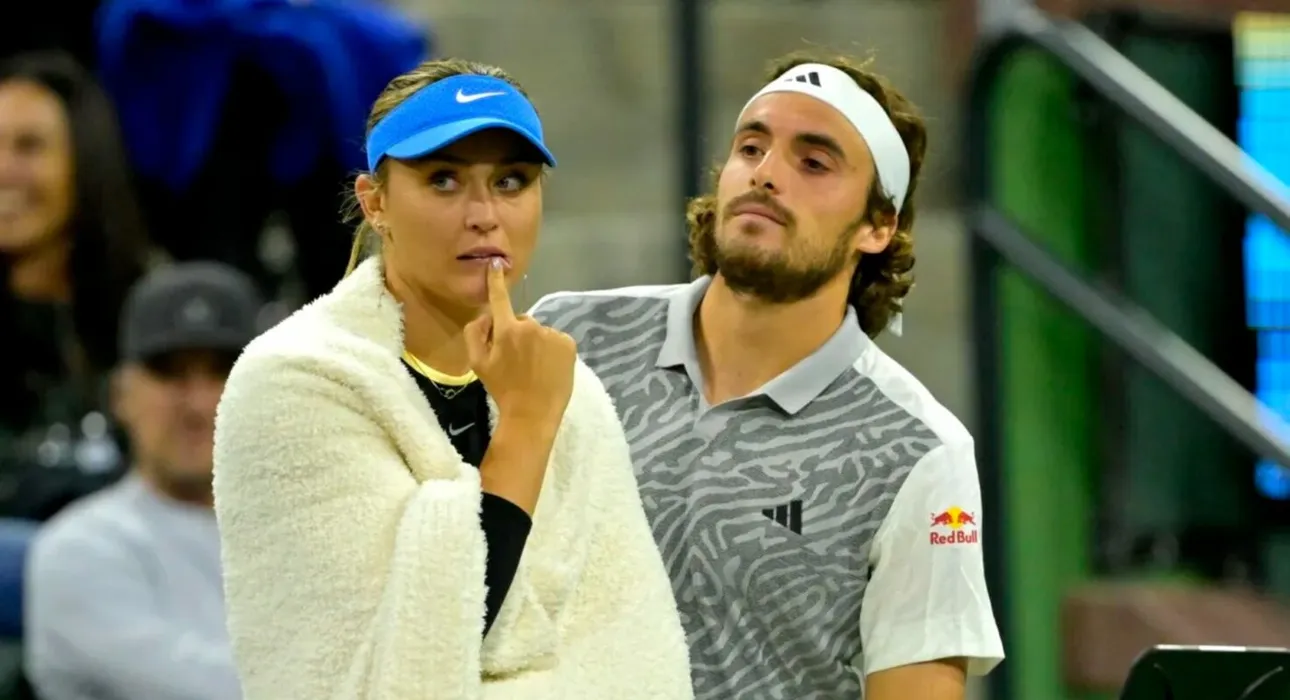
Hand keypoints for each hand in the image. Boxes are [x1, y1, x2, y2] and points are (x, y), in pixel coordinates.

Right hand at [465, 259, 576, 433]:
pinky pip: (556, 341)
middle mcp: (532, 326)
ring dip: (536, 344)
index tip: (496, 264)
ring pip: (540, 333)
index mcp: (507, 330)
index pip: (500, 299)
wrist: (533, 414)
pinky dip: (552, 351)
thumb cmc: (502, 390)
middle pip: (521, 322)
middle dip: (518, 335)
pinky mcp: (569, 344)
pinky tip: (548, 369)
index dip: (496, 281)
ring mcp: (553, 334)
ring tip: (534, 369)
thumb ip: (475, 334)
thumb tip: (485, 315)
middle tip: (516, 362)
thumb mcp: (477, 364)